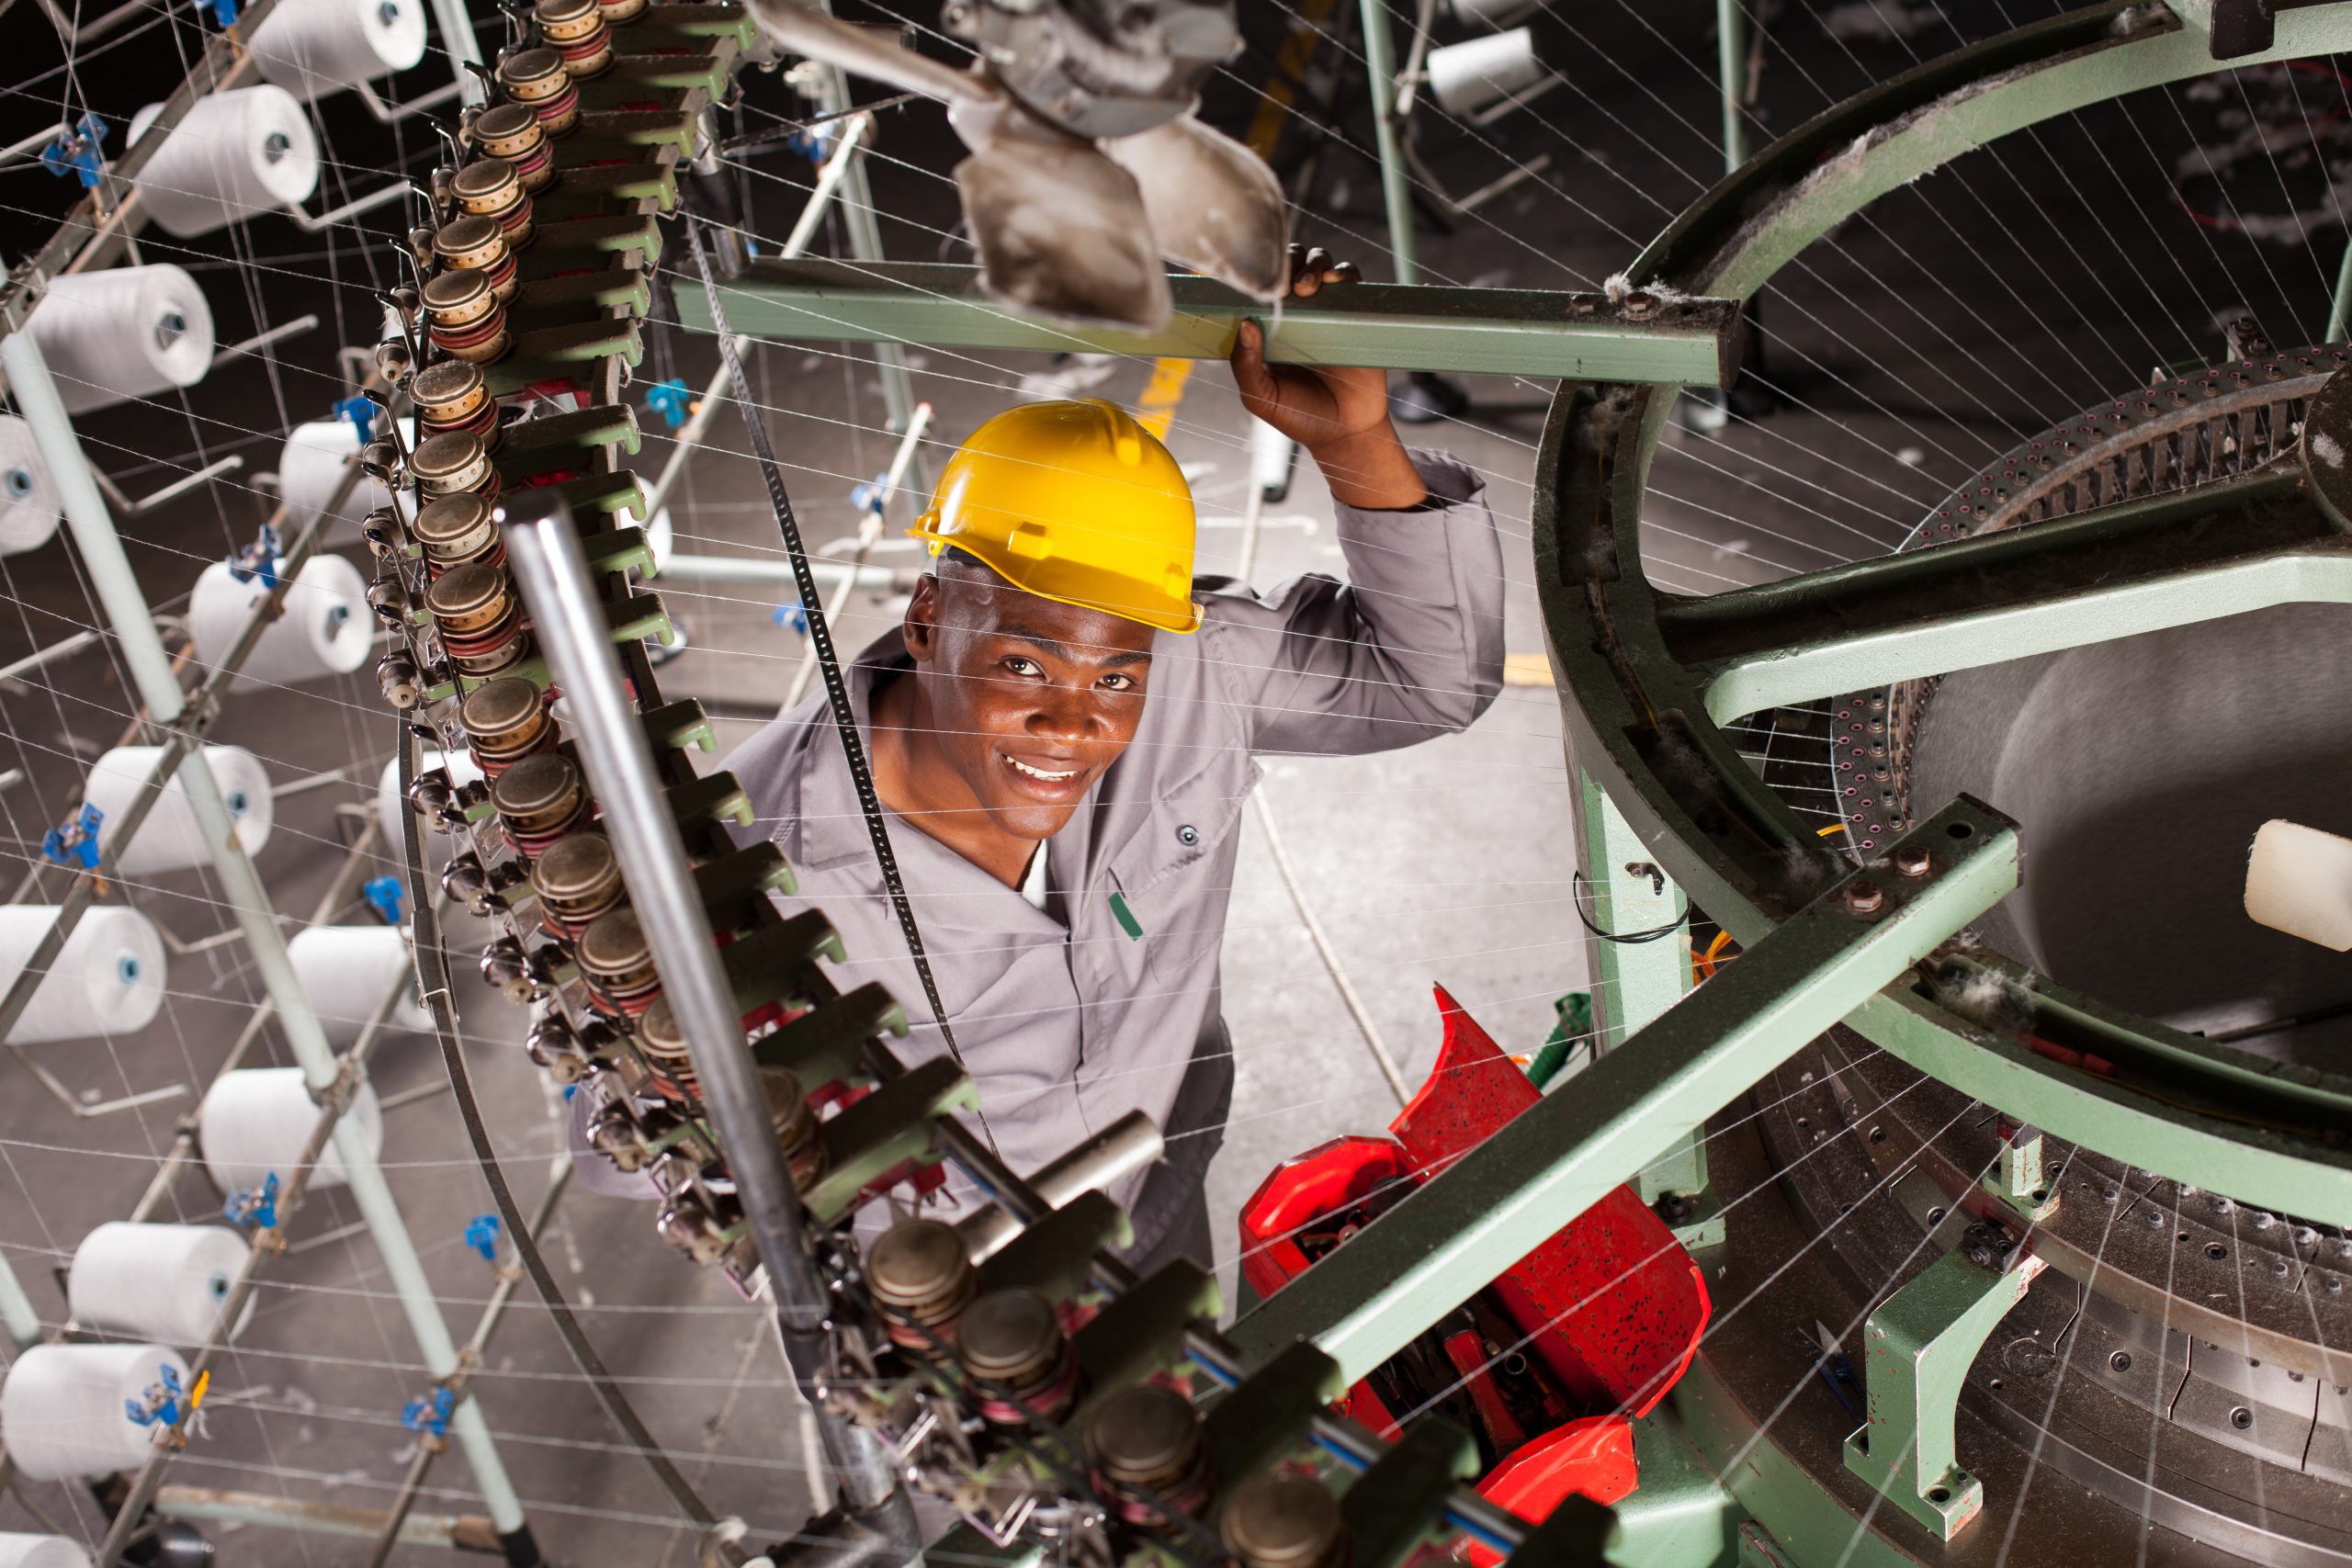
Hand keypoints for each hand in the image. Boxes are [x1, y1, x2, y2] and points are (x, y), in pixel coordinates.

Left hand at [1229, 246, 1427, 509]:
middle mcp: (1298, 313)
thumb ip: (1245, 366)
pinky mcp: (1355, 314)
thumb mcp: (1262, 397)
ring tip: (1307, 286)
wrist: (1346, 433)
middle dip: (1287, 263)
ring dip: (1313, 264)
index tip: (1253, 283)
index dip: (1257, 276)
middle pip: (1291, 265)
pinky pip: (1352, 281)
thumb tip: (1245, 324)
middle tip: (1283, 286)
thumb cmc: (1300, 416)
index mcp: (1270, 328)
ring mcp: (1328, 311)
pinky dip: (1344, 273)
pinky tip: (1334, 283)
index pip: (1260, 287)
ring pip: (1320, 264)